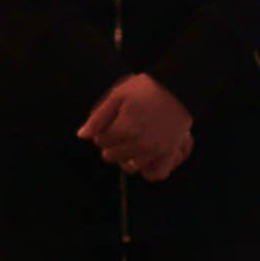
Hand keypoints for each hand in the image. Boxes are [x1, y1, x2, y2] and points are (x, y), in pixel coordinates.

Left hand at [77, 74, 194, 178]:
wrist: (177, 87)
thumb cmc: (145, 89)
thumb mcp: (117, 96)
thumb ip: (98, 117)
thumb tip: (82, 136)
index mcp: (126, 129)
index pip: (100, 141)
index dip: (102, 131)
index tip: (111, 122)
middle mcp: (141, 144)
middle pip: (111, 156)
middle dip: (111, 144)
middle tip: (121, 130)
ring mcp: (156, 151)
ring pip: (129, 167)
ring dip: (127, 156)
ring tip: (133, 140)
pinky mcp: (169, 153)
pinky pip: (155, 174)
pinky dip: (148, 169)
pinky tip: (144, 158)